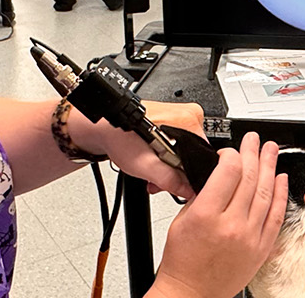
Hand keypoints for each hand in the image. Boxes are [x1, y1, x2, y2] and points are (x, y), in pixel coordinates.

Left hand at [71, 101, 203, 197]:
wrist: (102, 126)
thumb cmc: (118, 137)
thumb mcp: (146, 167)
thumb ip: (171, 181)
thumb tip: (189, 191)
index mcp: (189, 121)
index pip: (202, 158)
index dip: (188, 177)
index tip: (173, 184)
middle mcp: (188, 113)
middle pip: (194, 154)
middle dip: (177, 172)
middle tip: (157, 181)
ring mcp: (180, 113)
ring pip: (186, 150)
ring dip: (171, 166)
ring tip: (152, 171)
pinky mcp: (173, 117)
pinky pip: (179, 142)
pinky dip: (168, 154)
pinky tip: (154, 159)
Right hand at [150, 132, 287, 297]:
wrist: (191, 293)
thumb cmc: (182, 261)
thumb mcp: (181, 220)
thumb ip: (201, 195)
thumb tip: (218, 174)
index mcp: (206, 215)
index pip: (228, 171)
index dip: (231, 154)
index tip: (229, 151)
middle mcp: (231, 225)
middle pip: (249, 178)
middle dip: (253, 153)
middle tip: (254, 140)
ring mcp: (250, 237)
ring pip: (266, 193)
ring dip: (270, 167)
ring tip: (271, 150)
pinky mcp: (262, 248)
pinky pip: (276, 215)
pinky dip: (280, 194)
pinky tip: (280, 178)